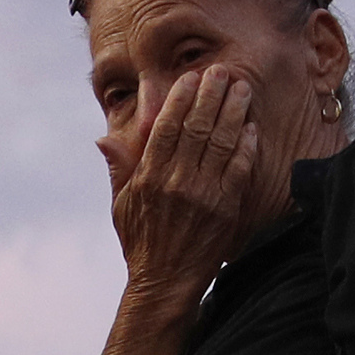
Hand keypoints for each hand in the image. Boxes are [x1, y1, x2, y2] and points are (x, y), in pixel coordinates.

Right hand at [108, 62, 269, 310]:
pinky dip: (246, 146)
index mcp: (148, 177)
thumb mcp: (120, 205)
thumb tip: (103, 139)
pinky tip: (251, 127)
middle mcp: (175, 182)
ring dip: (233, 112)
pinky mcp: (224, 209)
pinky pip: (238, 170)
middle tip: (221, 71)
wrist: (164, 284)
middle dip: (210, 95)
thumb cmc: (141, 243)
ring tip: (241, 88)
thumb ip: (118, 169)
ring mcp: (202, 195)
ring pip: (220, 143)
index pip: (165, 128)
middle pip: (196, 127)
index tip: (190, 78)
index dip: (179, 99)